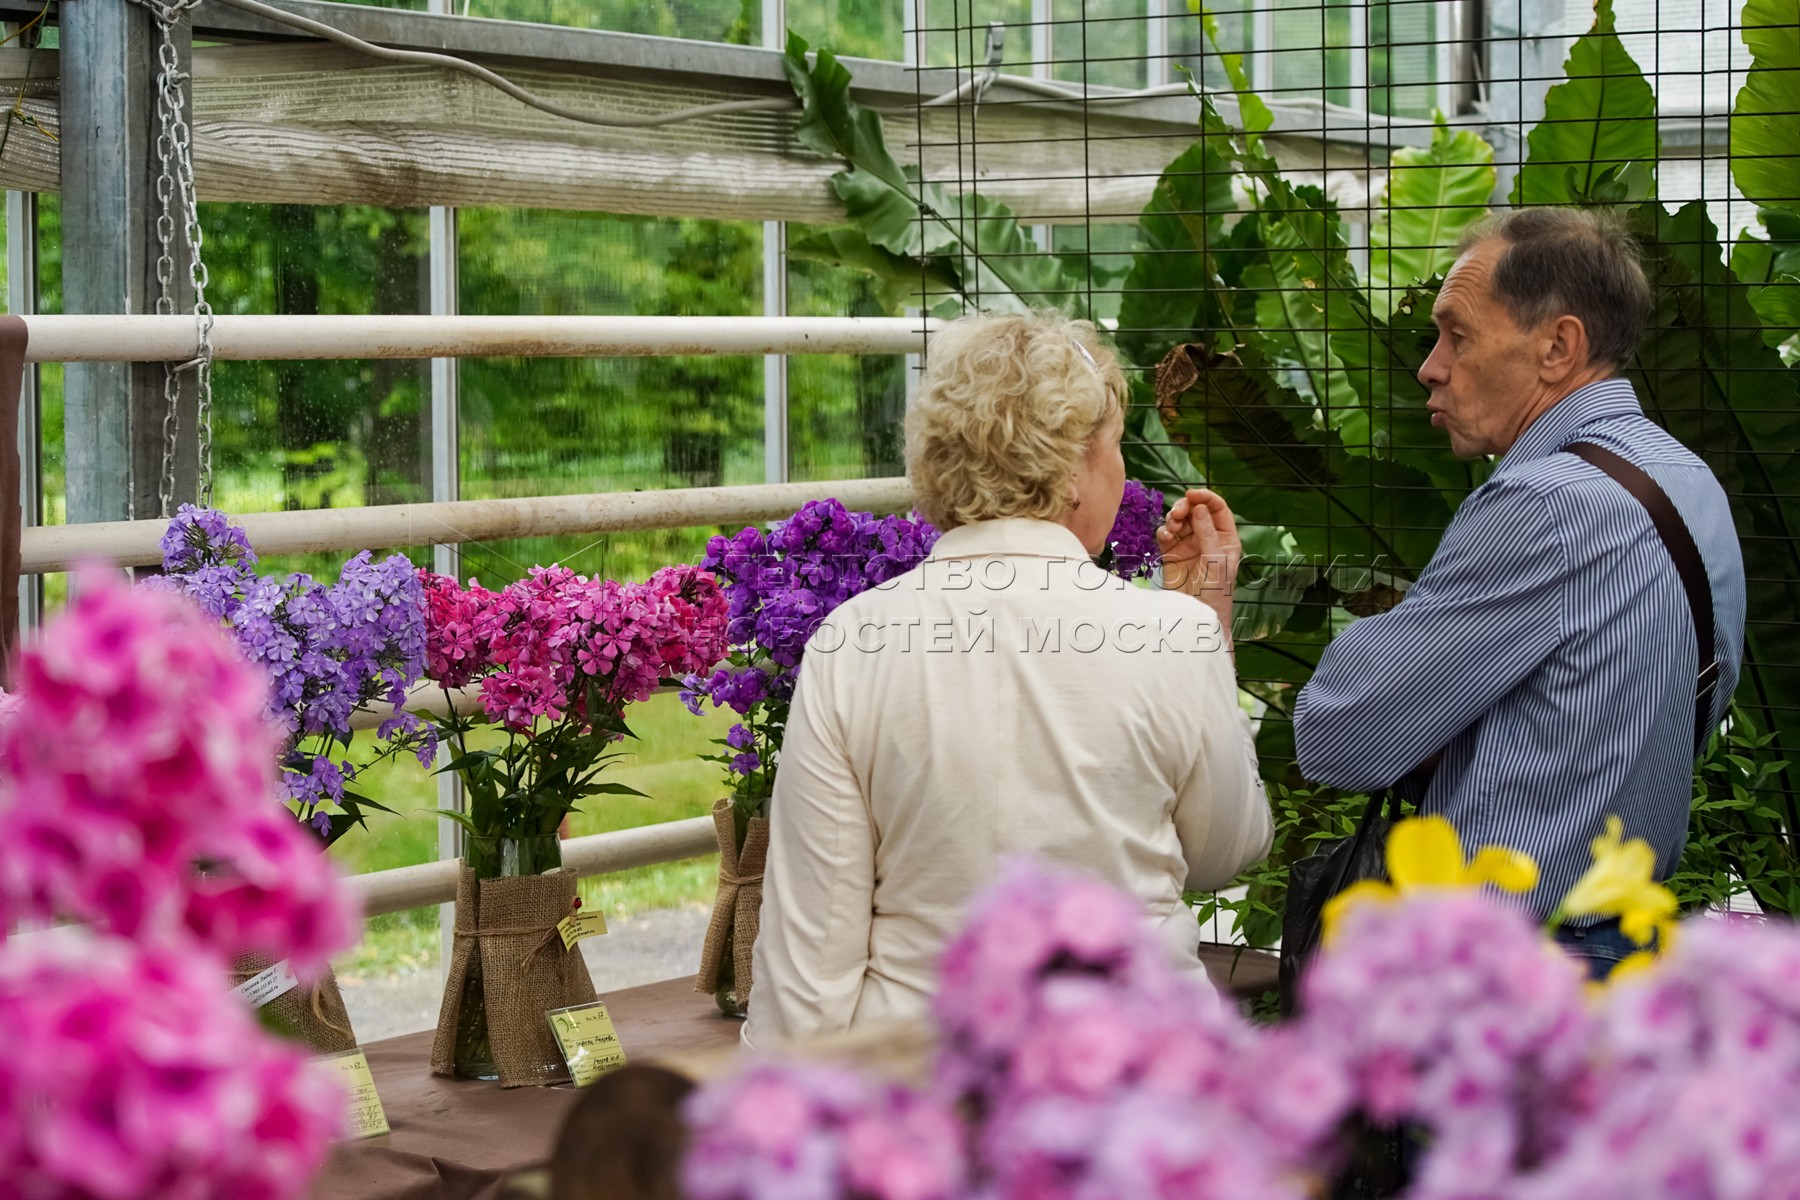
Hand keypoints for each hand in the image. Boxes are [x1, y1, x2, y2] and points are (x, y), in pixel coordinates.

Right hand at [1156, 488, 1240, 641]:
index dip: (1205, 497)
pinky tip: (1166, 537)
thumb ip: (1206, 533)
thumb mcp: (1215, 561)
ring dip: (1173, 519)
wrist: (1197, 616)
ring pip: (1179, 521)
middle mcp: (1207, 538)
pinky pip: (1166, 535)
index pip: (1217, 509)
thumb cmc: (1215, 593)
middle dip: (1185, 508)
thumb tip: (1199, 507)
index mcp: (1225, 538)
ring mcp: (1188, 545)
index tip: (1191, 493)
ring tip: (1172, 529)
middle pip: (1195, 511)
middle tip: (1176, 514)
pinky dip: (1164, 531)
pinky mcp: (1171, 554)